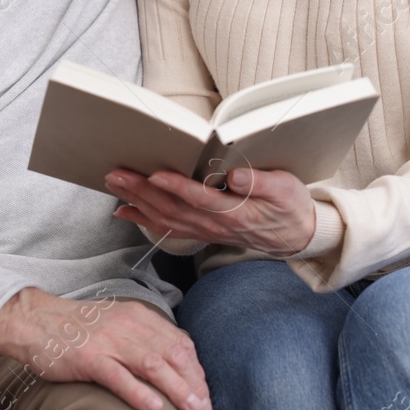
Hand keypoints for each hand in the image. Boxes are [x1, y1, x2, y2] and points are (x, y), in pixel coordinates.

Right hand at [0, 286, 210, 409]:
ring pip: (152, 365)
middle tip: (203, 408)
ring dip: (176, 389)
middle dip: (193, 383)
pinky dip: (139, 392)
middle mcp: (127, 326)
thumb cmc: (77, 328)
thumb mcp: (116, 323)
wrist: (35, 321)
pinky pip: (118, 376)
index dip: (196, 369)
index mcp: (138, 316)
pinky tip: (154, 408)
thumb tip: (173, 364)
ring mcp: (108, 341)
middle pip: (172, 354)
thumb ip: (143, 338)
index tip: (204, 392)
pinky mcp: (88, 359)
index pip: (179, 342)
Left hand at [107, 166, 315, 256]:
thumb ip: (261, 182)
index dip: (177, 187)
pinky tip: (124, 210)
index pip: (201, 200)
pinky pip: (167, 228)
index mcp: (236, 213)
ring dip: (136, 202)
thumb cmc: (290, 207)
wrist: (295, 236)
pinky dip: (142, 219)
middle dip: (142, 191)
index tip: (156, 174)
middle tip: (118, 173)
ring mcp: (206, 231)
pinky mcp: (201, 231)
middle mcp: (215, 225)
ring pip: (165, 219)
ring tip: (114, 184)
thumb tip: (236, 176)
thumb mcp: (286, 190)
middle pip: (173, 209)